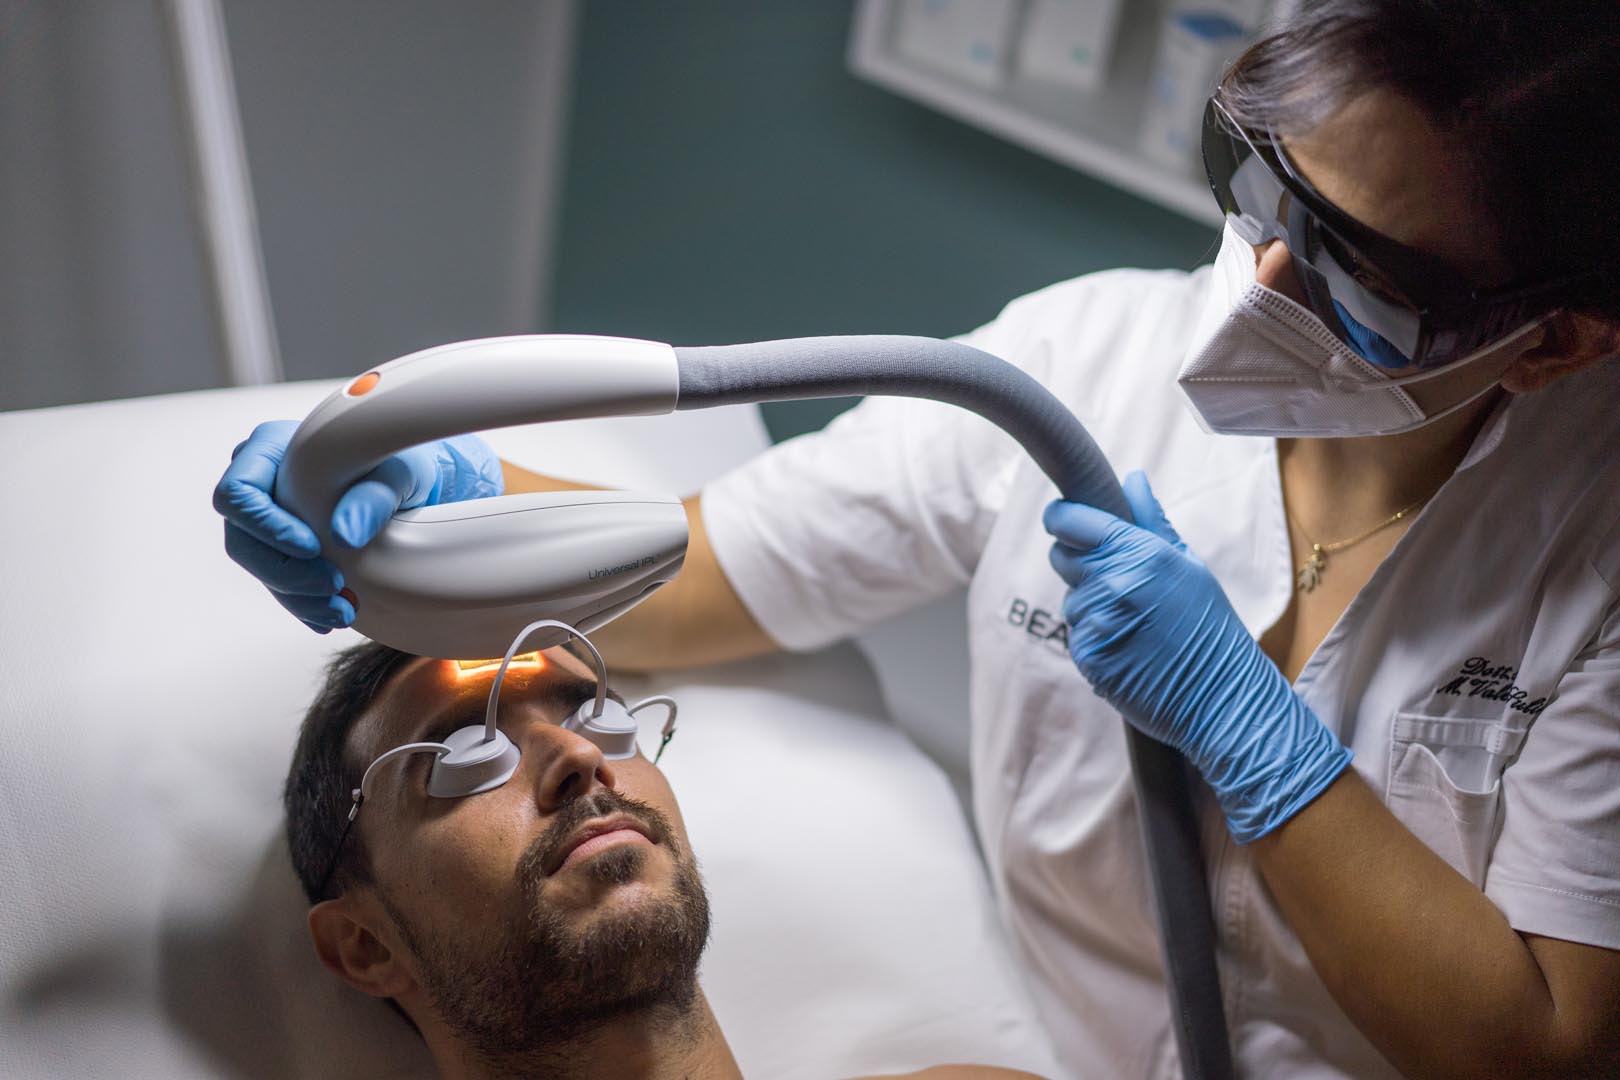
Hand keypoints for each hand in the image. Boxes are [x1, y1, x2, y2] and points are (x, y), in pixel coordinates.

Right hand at [214, 420, 503, 632]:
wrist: (410, 485)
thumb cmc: (399, 462)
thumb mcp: (398, 471)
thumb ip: (375, 495)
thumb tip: (345, 535)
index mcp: (269, 448)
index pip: (238, 492)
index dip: (266, 526)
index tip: (312, 548)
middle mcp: (260, 484)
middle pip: (242, 540)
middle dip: (285, 573)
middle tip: (334, 588)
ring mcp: (267, 520)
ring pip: (261, 569)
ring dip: (298, 597)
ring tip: (342, 612)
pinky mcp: (283, 550)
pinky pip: (280, 584)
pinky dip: (306, 605)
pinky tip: (332, 616)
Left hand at [1043, 470, 1350, 841]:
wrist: (1221, 697)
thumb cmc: (1210, 627)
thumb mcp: (1189, 566)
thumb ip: (1151, 521)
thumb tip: (1131, 478)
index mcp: (1139, 553)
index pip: (1069, 521)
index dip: (1061, 516)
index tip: (1064, 518)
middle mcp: (1112, 584)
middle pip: (1061, 555)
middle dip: (1078, 559)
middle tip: (1116, 576)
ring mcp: (1096, 622)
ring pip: (1070, 598)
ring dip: (1091, 603)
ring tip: (1135, 620)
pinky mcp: (1087, 656)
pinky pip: (1076, 634)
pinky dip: (1095, 637)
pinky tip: (1128, 646)